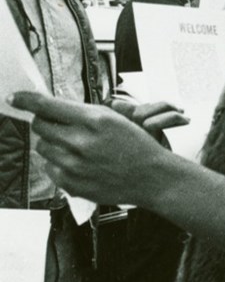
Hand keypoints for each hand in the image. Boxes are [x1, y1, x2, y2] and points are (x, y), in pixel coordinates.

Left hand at [9, 91, 177, 206]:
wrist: (152, 177)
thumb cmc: (136, 146)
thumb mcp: (115, 119)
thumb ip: (82, 113)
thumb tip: (49, 109)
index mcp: (94, 120)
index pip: (48, 106)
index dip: (27, 100)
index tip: (15, 97)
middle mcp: (81, 142)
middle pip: (40, 126)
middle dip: (46, 123)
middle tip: (61, 126)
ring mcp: (73, 165)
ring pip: (42, 147)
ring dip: (53, 144)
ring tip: (77, 148)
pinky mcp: (70, 183)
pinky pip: (48, 167)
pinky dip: (58, 163)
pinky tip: (79, 164)